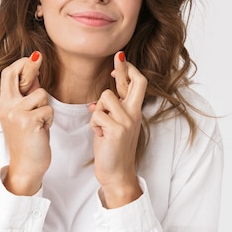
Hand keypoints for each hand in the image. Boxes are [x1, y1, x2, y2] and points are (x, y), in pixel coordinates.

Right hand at [0, 51, 52, 195]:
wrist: (26, 166)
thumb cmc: (28, 140)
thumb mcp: (23, 114)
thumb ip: (26, 94)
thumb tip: (33, 69)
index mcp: (4, 103)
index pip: (8, 74)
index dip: (22, 63)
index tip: (35, 57)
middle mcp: (6, 106)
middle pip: (15, 73)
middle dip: (29, 64)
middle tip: (39, 58)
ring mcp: (16, 113)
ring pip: (41, 94)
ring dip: (46, 107)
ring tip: (41, 121)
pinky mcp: (28, 121)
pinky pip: (48, 109)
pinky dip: (49, 119)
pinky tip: (43, 130)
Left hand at [89, 51, 145, 207]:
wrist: (117, 174)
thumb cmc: (112, 150)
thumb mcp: (113, 126)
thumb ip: (109, 113)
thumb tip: (96, 103)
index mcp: (134, 112)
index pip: (138, 84)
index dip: (129, 69)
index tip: (119, 60)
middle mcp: (134, 114)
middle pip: (136, 82)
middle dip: (124, 67)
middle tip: (118, 57)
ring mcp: (127, 121)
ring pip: (106, 97)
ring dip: (97, 111)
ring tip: (100, 127)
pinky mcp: (117, 129)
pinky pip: (97, 114)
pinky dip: (93, 124)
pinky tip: (99, 135)